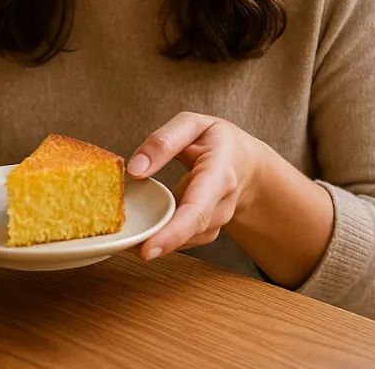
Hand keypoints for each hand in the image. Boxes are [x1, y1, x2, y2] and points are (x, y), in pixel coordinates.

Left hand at [127, 112, 264, 260]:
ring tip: (128, 239)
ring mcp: (217, 220)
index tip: (149, 248)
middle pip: (194, 229)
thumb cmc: (217, 141)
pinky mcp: (206, 230)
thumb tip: (135, 169)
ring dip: (158, 241)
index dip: (174, 231)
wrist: (246, 162)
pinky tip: (142, 234)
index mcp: (219, 172)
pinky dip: (162, 238)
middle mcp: (222, 202)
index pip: (198, 208)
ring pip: (187, 238)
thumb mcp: (192, 125)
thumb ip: (164, 142)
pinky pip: (183, 239)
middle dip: (163, 243)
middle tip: (130, 250)